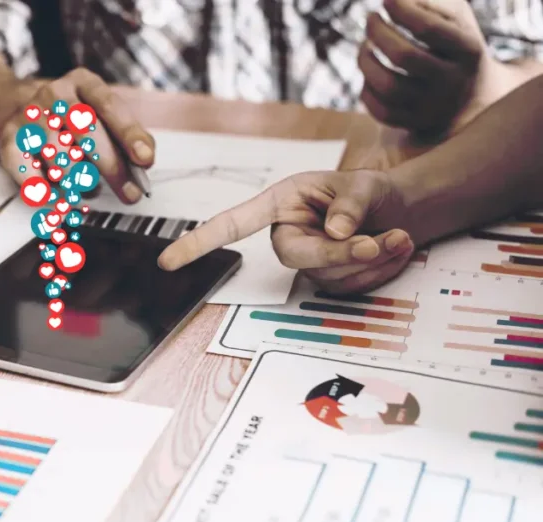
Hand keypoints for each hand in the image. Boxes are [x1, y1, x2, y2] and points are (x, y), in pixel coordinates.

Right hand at [0, 68, 155, 203]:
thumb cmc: (71, 121)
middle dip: (112, 167)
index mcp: (83, 82)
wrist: (16, 108)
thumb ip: (127, 136)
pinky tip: (58, 198)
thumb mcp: (102, 116)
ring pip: (61, 159)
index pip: (110, 106)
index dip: (129, 134)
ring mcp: (29, 115)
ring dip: (79, 182)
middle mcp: (54, 94)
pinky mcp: (11, 140)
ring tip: (85, 187)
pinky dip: (47, 192)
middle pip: (86, 132)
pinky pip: (30, 175)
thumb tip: (144, 161)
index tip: (145, 159)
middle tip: (130, 194)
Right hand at [157, 170, 417, 292]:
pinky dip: (381, 270)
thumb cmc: (370, 191)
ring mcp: (307, 262)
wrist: (400, 211)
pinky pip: (350, 288)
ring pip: (330, 275)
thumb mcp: (362, 186)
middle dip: (341, 254)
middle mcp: (286, 235)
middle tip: (381, 242)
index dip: (198, 242)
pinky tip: (394, 248)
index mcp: (279, 204)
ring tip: (399, 235)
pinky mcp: (328, 281)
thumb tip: (333, 233)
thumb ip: (348, 206)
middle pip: (296, 258)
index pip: (232, 224)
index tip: (167, 261)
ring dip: (373, 260)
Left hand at [360, 0, 490, 135]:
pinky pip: (380, 110)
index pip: (430, 29)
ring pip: (388, 86)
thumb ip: (430, 3)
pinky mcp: (414, 123)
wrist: (470, 94)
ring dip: (366, 60)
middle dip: (379, 32)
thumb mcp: (455, 18)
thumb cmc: (454, 44)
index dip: (402, 11)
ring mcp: (433, 107)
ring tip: (365, 45)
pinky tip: (370, 72)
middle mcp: (452, 82)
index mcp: (468, 50)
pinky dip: (366, 88)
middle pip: (405, 56)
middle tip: (370, 18)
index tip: (387, 1)